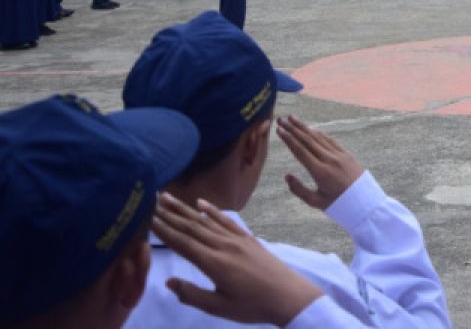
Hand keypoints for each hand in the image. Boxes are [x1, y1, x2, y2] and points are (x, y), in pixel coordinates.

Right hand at [153, 192, 321, 326]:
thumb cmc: (252, 306)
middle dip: (169, 214)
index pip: (182, 243)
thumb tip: (167, 280)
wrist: (289, 296)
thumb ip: (191, 294)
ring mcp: (237, 240)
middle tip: (149, 200)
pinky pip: (227, 221)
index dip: (163, 230)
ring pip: (206, 221)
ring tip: (168, 198)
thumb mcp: (218, 307)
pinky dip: (212, 211)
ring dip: (185, 209)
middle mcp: (223, 246)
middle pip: (191, 227)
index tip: (145, 218)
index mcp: (213, 263)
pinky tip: (201, 204)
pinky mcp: (248, 239)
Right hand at [277, 115, 363, 210]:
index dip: (288, 139)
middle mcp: (329, 160)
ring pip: (319, 138)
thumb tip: (286, 175)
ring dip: (304, 127)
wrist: (365, 202)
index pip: (300, 151)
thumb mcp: (316, 202)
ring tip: (292, 118)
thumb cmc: (339, 205)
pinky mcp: (346, 154)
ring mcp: (339, 155)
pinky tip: (311, 128)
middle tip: (281, 119)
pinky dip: (319, 133)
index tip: (279, 130)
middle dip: (293, 128)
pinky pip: (330, 140)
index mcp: (320, 172)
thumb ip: (299, 189)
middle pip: (308, 140)